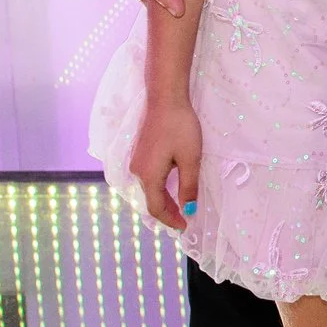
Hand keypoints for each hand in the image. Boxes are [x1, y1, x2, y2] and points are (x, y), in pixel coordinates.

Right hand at [130, 100, 203, 231]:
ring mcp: (136, 162)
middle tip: (185, 220)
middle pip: (151, 200)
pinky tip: (171, 187)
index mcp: (148, 176)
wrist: (165, 99)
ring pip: (149, 189)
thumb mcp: (190, 158)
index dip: (171, 220)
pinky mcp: (140, 153)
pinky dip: (160, 188)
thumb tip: (188, 210)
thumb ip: (188, 186)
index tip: (185, 227)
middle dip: (167, 212)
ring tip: (180, 206)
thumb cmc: (180, 127)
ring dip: (164, 200)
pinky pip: (148, 178)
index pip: (156, 208)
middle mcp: (137, 172)